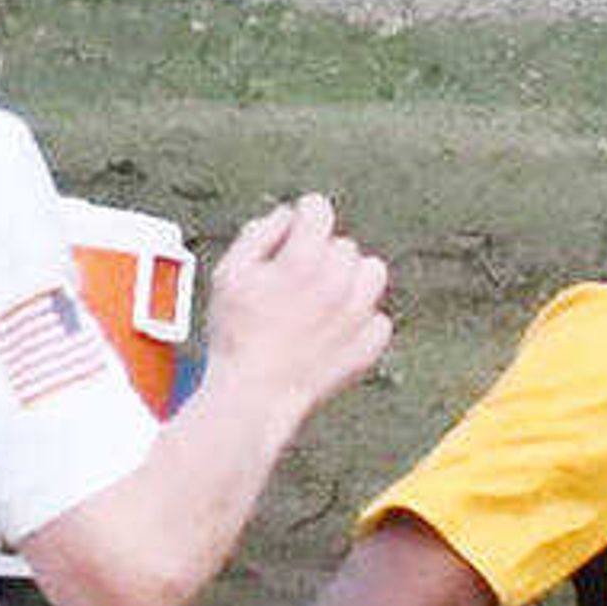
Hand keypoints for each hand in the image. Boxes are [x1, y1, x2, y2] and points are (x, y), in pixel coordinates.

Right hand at [201, 193, 390, 412]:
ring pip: (372, 273)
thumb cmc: (236, 336)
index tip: (297, 232)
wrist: (255, 396)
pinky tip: (332, 333)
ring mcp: (358, 315)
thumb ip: (258, 234)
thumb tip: (287, 217)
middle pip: (344, 245)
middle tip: (298, 283)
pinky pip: (378, 317)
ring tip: (326, 300)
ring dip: (352, 281)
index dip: (303, 217)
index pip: (318, 209)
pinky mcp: (369, 344)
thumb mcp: (229, 273)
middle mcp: (338, 283)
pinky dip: (360, 323)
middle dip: (322, 256)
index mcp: (303, 259)